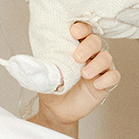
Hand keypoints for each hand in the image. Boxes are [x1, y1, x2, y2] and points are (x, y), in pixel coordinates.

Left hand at [31, 22, 119, 136]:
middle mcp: (89, 55)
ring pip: (106, 57)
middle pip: (96, 41)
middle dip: (88, 46)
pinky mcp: (105, 83)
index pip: (82, 30)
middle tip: (77, 56)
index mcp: (74, 47)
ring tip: (84, 74)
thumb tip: (24, 64)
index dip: (81, 28)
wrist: (56, 110)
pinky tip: (96, 84)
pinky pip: (114, 76)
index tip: (73, 31)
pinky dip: (107, 78)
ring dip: (97, 63)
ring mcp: (98, 69)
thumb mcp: (43, 75)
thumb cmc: (51, 88)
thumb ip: (40, 66)